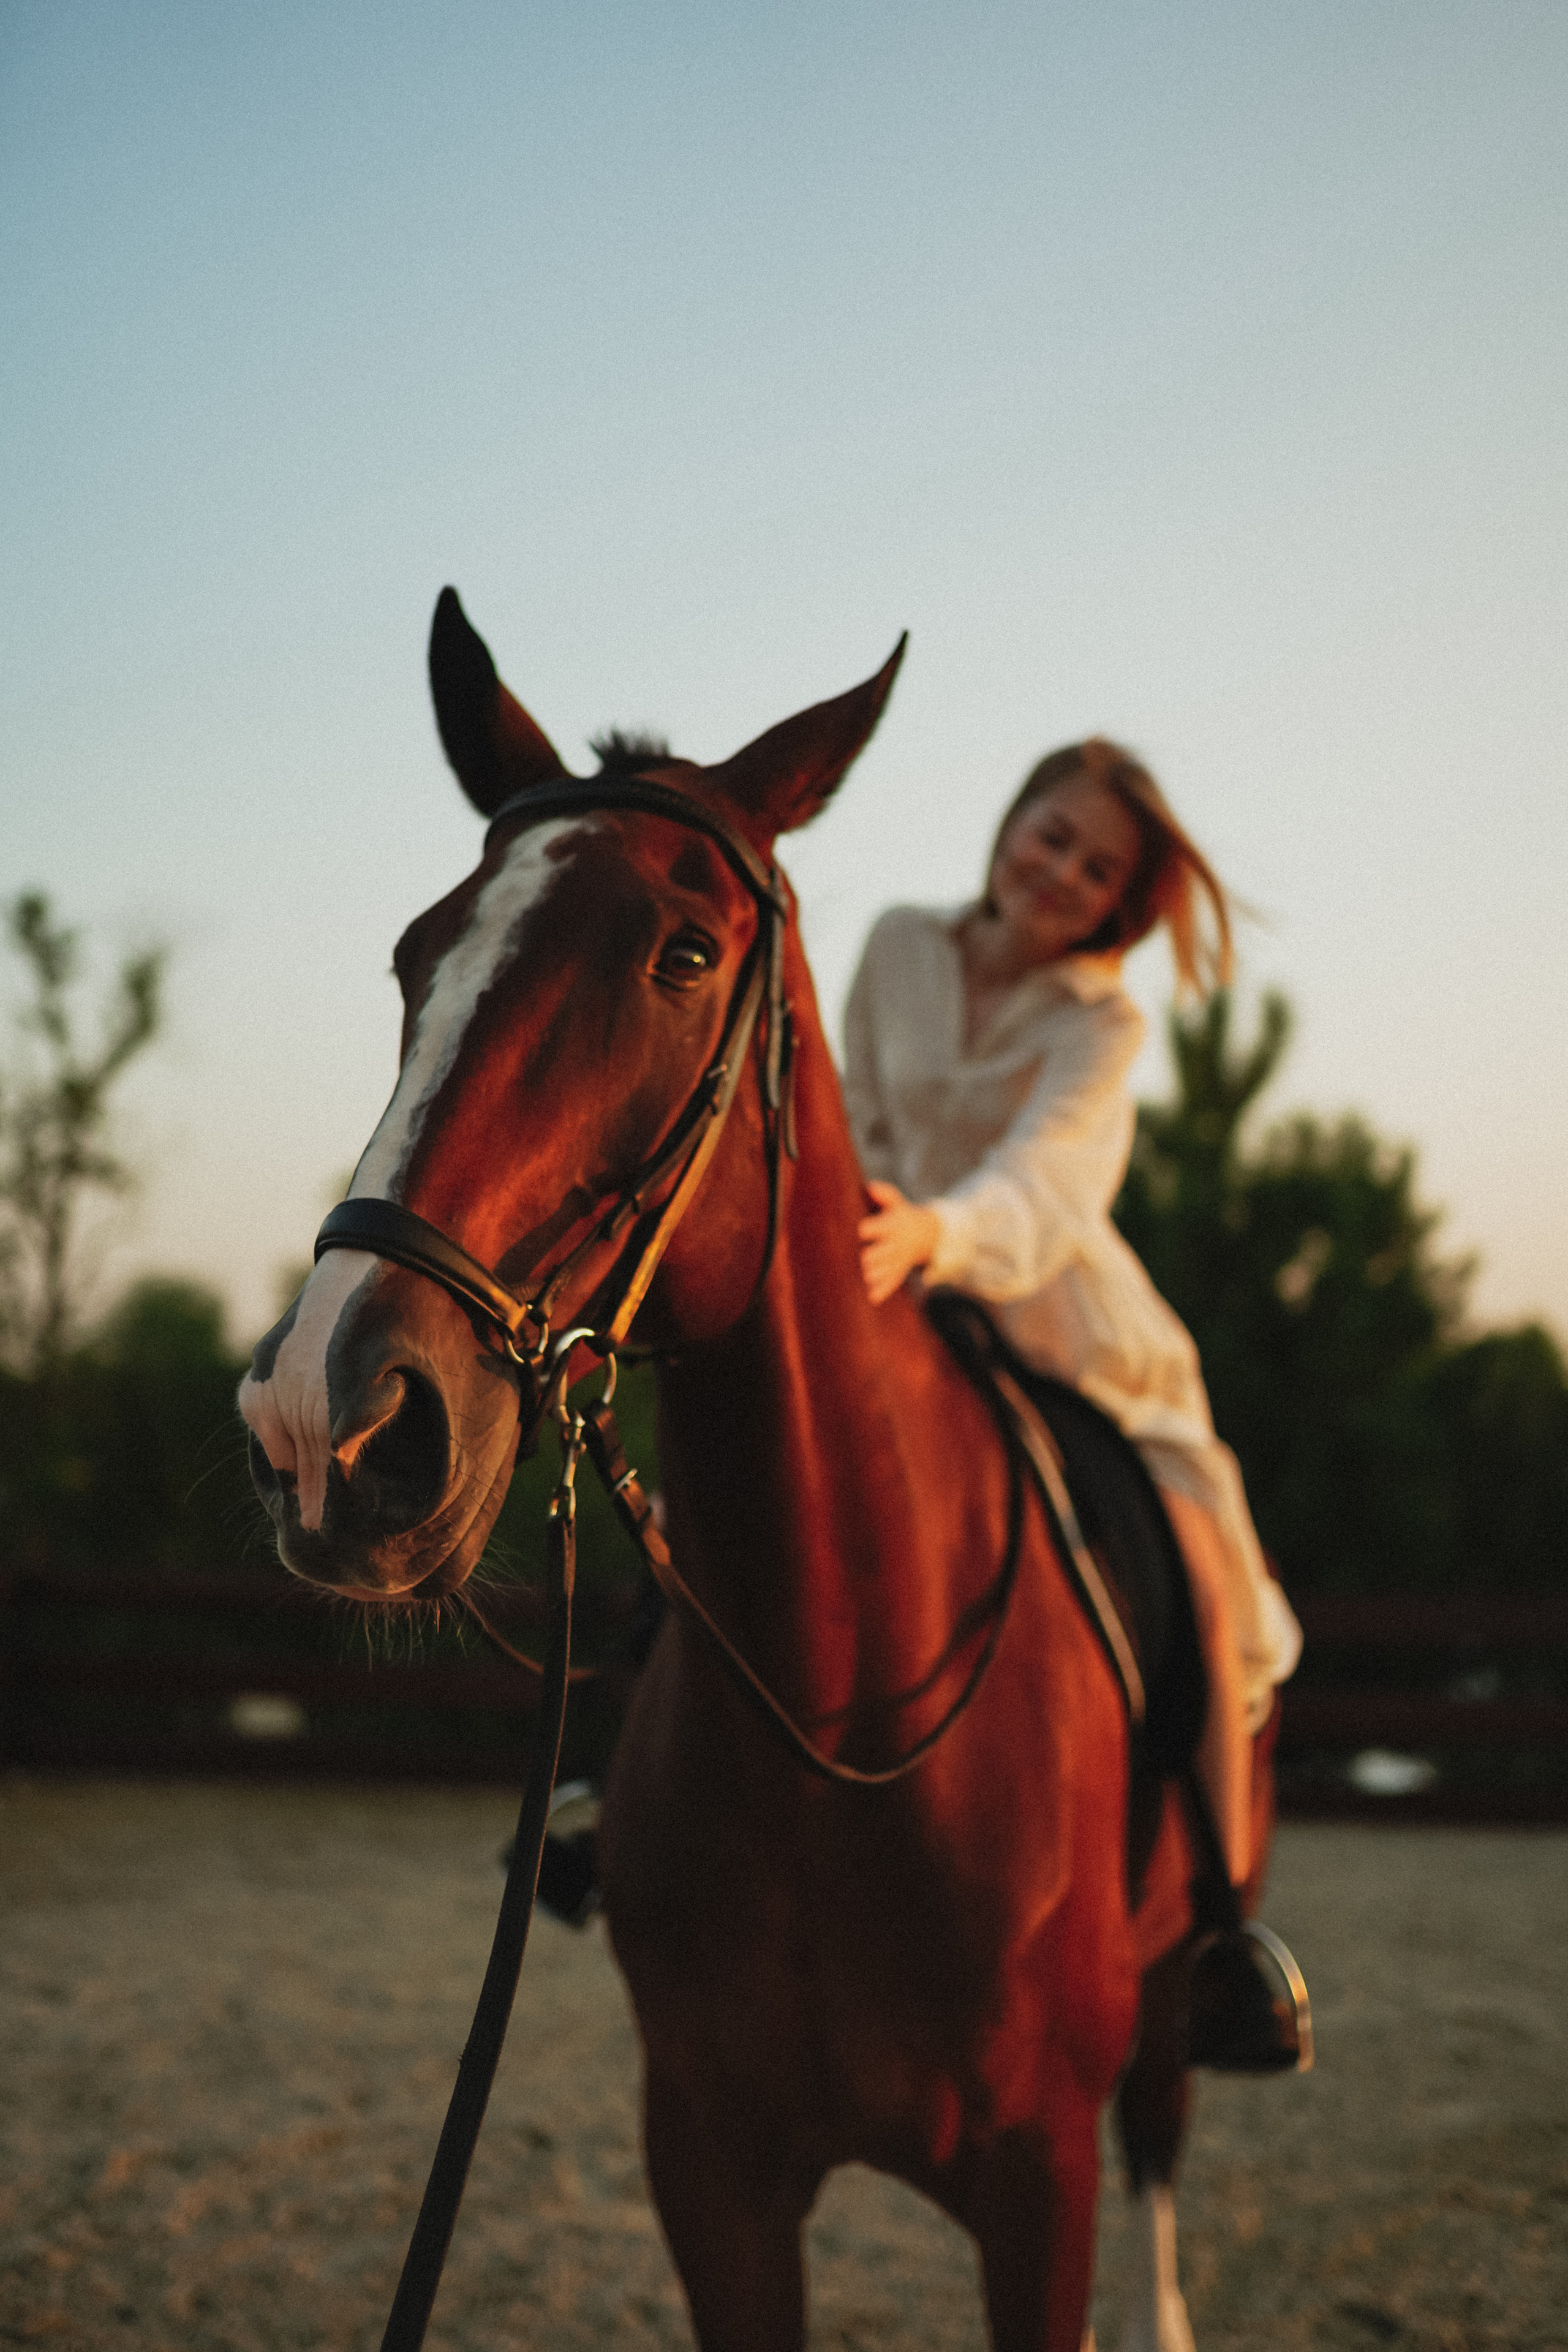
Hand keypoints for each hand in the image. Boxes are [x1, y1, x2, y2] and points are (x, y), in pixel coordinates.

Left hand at [857, 1180, 940, 1306]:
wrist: (924, 1234)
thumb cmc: (899, 1215)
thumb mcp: (896, 1202)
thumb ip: (885, 1194)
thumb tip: (871, 1187)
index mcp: (895, 1225)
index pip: (883, 1226)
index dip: (872, 1229)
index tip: (861, 1230)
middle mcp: (897, 1244)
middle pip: (886, 1251)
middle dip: (875, 1256)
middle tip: (863, 1259)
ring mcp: (899, 1260)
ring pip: (889, 1269)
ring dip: (879, 1274)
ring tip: (866, 1277)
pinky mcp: (899, 1271)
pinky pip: (893, 1281)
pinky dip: (883, 1290)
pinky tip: (872, 1298)